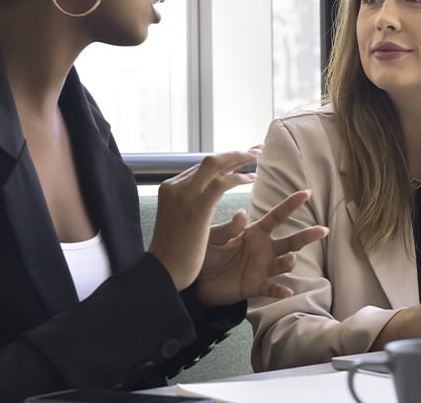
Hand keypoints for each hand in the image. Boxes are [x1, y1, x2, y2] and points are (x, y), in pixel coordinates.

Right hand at [149, 149, 259, 291]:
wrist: (164, 271)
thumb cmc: (173, 251)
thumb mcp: (178, 220)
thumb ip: (190, 203)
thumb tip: (205, 196)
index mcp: (169, 188)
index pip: (200, 167)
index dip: (223, 160)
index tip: (240, 157)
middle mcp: (175, 186)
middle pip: (208, 161)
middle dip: (234, 153)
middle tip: (256, 149)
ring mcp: (184, 194)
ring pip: (215, 165)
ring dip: (239, 159)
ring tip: (257, 157)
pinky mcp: (196, 207)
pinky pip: (221, 183)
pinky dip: (238, 178)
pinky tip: (250, 179)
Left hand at [194, 189, 329, 307]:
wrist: (197, 281)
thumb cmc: (207, 253)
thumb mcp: (214, 237)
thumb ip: (228, 228)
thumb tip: (242, 214)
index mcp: (255, 232)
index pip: (277, 216)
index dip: (291, 204)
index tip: (306, 193)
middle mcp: (264, 249)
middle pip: (290, 241)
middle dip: (307, 235)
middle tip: (322, 230)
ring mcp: (262, 268)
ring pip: (284, 263)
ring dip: (289, 261)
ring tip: (290, 258)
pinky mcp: (256, 286)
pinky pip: (271, 288)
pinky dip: (279, 290)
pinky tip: (286, 290)